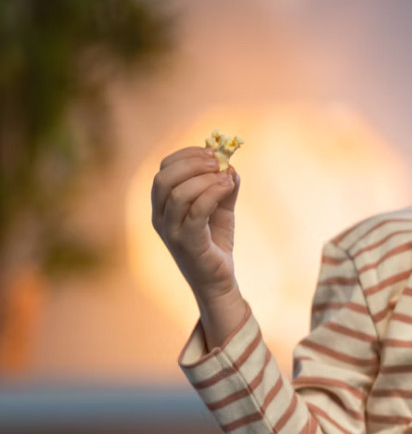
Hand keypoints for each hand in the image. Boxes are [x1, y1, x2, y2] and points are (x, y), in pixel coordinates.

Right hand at [150, 145, 240, 304]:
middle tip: (218, 162)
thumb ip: (223, 187)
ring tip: (227, 177)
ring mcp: (170, 231)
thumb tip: (230, 166)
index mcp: (161, 206)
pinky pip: (196, 211)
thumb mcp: (221, 210)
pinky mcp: (187, 242)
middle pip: (164, 178)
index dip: (186, 156)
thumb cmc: (215, 243)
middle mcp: (159, 217)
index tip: (210, 152)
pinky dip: (213, 193)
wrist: (218, 281)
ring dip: (205, 179)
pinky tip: (228, 187)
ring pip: (179, 193)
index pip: (163, 170)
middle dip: (192, 164)